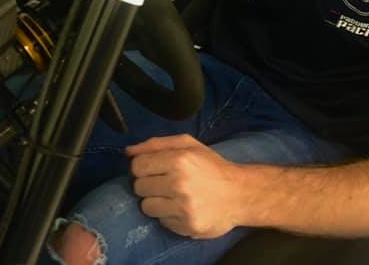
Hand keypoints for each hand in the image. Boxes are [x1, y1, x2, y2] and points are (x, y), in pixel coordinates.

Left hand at [127, 134, 243, 238]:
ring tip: (173, 197)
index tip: (154, 169)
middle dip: (149, 184)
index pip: (138, 165)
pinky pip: (161, 221)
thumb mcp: (189, 145)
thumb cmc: (212, 167)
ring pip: (146, 206)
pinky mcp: (186, 226)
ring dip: (156, 202)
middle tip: (165, 183)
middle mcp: (179, 183)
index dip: (143, 167)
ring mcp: (183, 207)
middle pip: (139, 186)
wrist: (240, 194)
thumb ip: (156, 144)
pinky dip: (168, 215)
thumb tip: (128, 151)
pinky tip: (182, 208)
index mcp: (179, 159)